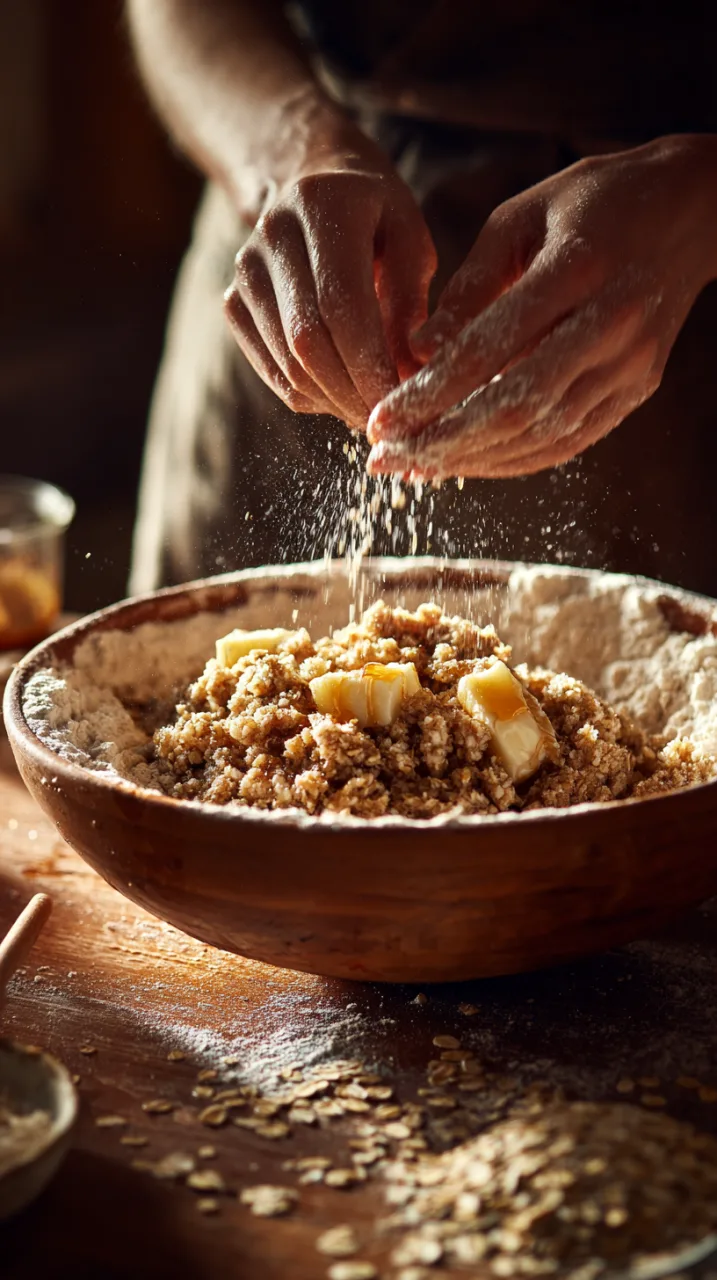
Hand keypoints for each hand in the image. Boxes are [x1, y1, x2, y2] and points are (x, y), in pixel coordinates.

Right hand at [224, 148, 435, 426]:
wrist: (308, 179)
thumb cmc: (374, 214)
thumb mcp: (409, 236)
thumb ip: (411, 299)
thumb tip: (409, 373)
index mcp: (322, 208)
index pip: (341, 306)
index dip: (370, 364)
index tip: (401, 400)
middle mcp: (272, 236)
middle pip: (307, 342)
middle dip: (353, 393)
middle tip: (389, 417)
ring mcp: (244, 272)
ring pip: (287, 365)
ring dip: (334, 401)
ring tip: (370, 408)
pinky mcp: (233, 302)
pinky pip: (271, 370)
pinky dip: (310, 396)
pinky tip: (341, 395)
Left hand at [366, 136, 716, 477]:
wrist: (693, 211)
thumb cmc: (593, 203)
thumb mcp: (520, 218)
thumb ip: (470, 286)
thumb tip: (418, 350)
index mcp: (578, 267)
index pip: (490, 347)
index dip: (430, 393)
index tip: (381, 419)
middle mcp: (611, 324)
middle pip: (516, 405)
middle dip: (442, 440)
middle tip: (386, 458)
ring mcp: (630, 364)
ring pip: (543, 434)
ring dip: (472, 460)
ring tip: (415, 468)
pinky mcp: (637, 389)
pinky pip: (570, 442)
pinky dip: (514, 460)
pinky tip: (468, 464)